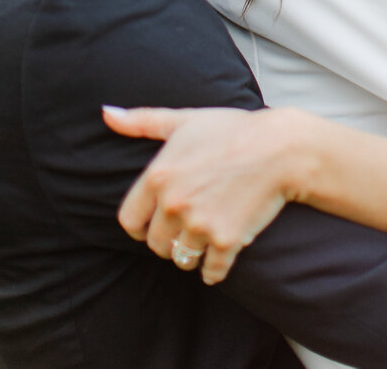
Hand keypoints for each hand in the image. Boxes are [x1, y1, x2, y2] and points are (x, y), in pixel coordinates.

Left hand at [102, 106, 300, 284]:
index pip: (129, 221)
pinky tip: (219, 258)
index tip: (153, 223)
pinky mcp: (226, 242)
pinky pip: (211, 272)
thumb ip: (141, 121)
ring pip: (180, 259)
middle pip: (155, 244)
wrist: (279, 148)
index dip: (140, 224)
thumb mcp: (183, 121)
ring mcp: (200, 225)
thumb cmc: (230, 130)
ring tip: (201, 237)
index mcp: (158, 176)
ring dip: (189, 253)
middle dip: (167, 239)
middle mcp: (174, 204)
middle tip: (183, 228)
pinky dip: (214, 270)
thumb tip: (107, 113)